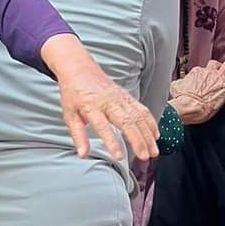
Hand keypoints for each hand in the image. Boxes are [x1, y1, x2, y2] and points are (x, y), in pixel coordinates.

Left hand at [42, 33, 158, 161]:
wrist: (78, 68)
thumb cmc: (73, 93)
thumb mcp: (69, 114)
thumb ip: (78, 135)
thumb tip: (82, 154)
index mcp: (91, 106)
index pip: (102, 126)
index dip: (111, 142)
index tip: (118, 157)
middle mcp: (108, 101)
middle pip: (126, 121)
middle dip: (138, 140)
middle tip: (145, 157)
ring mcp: (119, 97)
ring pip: (137, 116)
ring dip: (147, 134)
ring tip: (153, 151)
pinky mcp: (126, 95)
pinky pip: (141, 108)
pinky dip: (150, 121)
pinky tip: (155, 134)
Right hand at [170, 60, 224, 124]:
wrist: (189, 106)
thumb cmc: (182, 100)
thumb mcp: (175, 87)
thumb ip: (180, 82)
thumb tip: (179, 83)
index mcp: (196, 72)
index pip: (204, 68)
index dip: (208, 72)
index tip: (209, 77)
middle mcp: (208, 72)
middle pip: (217, 64)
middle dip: (221, 67)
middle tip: (224, 71)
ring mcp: (218, 77)